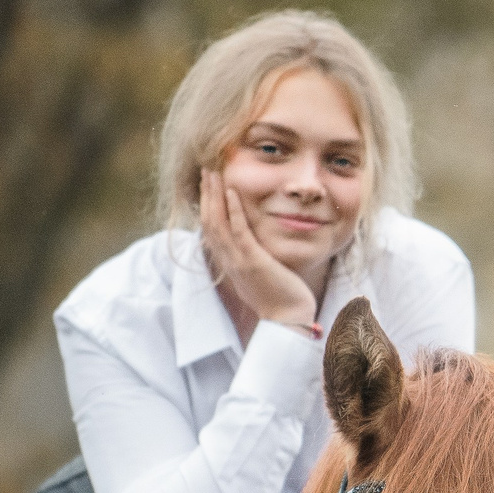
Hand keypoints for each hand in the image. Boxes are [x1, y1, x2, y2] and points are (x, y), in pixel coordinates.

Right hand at [199, 169, 318, 328]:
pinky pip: (239, 231)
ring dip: (214, 195)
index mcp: (229, 263)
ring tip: (213, 173)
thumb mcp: (260, 275)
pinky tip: (232, 191)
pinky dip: (233, 210)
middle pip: (208, 221)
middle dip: (206, 194)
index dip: (207, 205)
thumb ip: (253, 259)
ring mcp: (238, 261)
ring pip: (218, 222)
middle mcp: (228, 260)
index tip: (208, 186)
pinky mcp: (252, 262)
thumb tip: (254, 248)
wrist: (287, 322)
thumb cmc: (279, 299)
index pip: (211, 229)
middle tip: (206, 171)